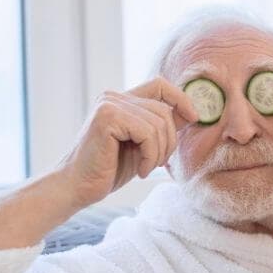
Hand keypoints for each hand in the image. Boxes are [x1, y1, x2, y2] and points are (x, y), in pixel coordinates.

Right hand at [58, 77, 198, 208]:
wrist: (78, 188)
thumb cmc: (110, 169)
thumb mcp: (144, 144)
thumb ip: (162, 126)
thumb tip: (191, 113)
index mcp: (122, 100)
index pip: (160, 85)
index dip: (181, 98)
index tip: (194, 118)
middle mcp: (114, 97)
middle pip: (164, 110)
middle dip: (169, 141)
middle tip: (156, 163)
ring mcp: (109, 105)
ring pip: (159, 124)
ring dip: (159, 153)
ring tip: (145, 168)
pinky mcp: (107, 118)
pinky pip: (148, 133)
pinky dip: (150, 156)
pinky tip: (140, 170)